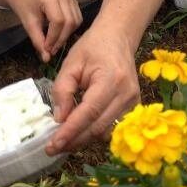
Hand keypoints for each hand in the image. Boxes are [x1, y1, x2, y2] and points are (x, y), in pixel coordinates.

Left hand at [3, 0, 81, 61]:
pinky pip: (77, 19)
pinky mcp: (73, 1)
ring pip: (76, 21)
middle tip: (51, 50)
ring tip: (55, 43)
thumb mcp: (28, 24)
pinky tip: (60, 35)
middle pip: (69, 21)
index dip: (54, 37)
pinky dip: (70, 30)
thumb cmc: (25, 7)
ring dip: (66, 36)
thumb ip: (38, 40)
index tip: (47, 49)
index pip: (58, 20)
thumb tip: (47, 59)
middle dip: (61, 39)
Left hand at [46, 24, 139, 154]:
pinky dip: (94, 132)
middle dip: (74, 140)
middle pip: (98, 127)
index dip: (70, 131)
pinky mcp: (134, 106)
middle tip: (52, 149)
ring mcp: (133, 102)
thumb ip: (63, 91)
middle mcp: (126, 94)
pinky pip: (113, 127)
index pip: (88, 113)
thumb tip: (59, 119)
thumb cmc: (93, 47)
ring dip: (83, 139)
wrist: (118, 37)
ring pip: (105, 131)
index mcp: (110, 80)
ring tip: (63, 141)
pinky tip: (79, 132)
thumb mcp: (71, 64)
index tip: (52, 145)